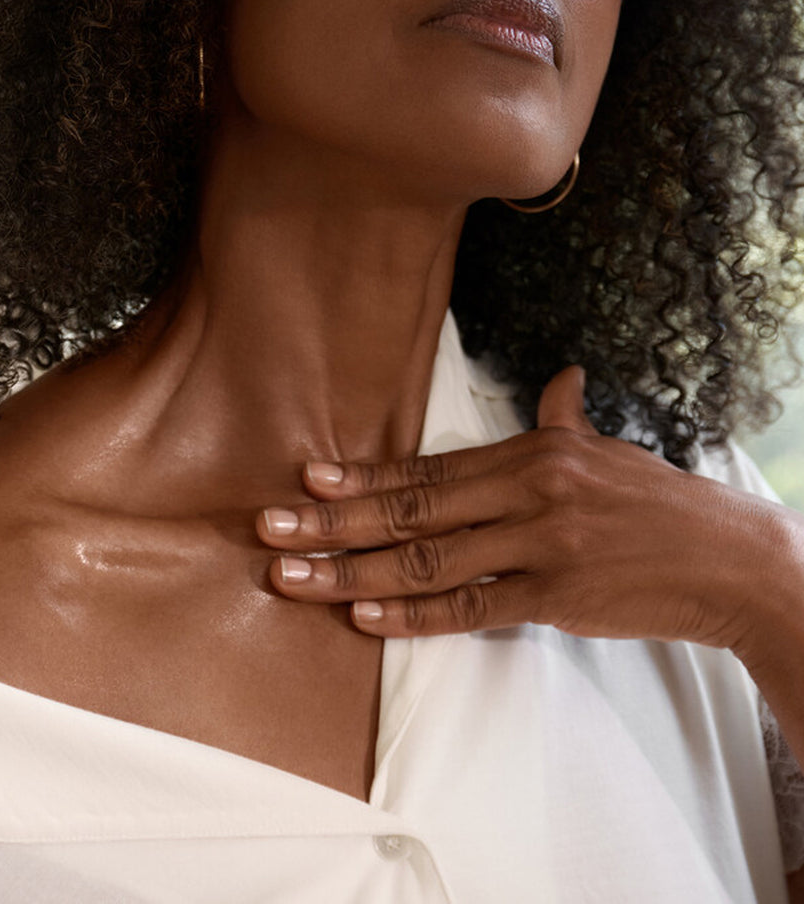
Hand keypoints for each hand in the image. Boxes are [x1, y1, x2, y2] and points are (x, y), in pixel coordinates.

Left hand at [257, 366, 789, 647]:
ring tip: (293, 577)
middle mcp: (526, 491)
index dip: (361, 476)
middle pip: (410, 510)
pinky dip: (415, 615)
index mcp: (530, 453)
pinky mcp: (557, 596)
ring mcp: (540, 543)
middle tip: (270, 527)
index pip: (426, 468)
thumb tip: (559, 382)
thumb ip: (567, 419)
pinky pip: (472, 608)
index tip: (305, 478)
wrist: (729, 557)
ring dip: (352, 571)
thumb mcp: (607, 450)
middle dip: (331, 521)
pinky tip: (365, 617)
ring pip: (428, 560)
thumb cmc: (659, 504)